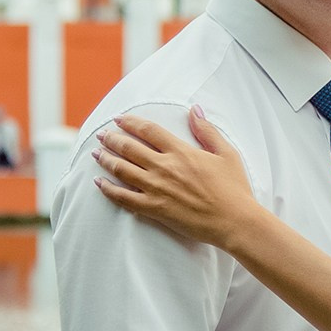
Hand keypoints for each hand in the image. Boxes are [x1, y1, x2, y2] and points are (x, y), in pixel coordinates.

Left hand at [93, 110, 259, 249]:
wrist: (234, 221)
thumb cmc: (234, 188)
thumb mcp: (226, 153)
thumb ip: (206, 130)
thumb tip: (194, 109)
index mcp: (181, 151)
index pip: (148, 130)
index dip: (130, 122)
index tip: (119, 119)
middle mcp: (165, 167)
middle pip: (129, 147)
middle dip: (112, 138)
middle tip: (102, 135)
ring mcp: (157, 188)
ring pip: (122, 170)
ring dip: (106, 159)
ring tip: (96, 154)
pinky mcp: (154, 209)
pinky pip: (124, 198)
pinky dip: (109, 190)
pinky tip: (99, 184)